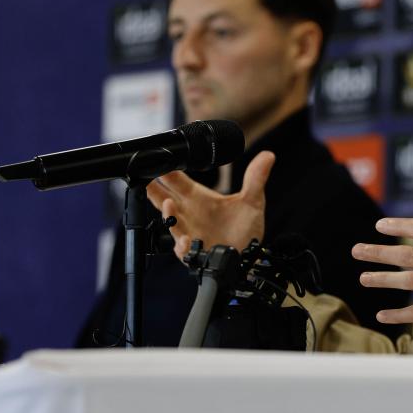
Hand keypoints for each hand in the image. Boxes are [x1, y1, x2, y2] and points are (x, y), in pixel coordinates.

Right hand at [147, 151, 275, 260]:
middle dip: (154, 189)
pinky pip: (183, 250)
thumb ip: (256, 178)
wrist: (249, 256)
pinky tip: (186, 241)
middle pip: (164, 198)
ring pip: (171, 223)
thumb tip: (268, 155)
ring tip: (168, 204)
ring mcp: (188, 233)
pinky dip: (183, 245)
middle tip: (144, 177)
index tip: (161, 157)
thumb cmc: (244, 228)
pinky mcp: (193, 252)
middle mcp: (188, 214)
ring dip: (168, 214)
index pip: (177, 180)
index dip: (167, 170)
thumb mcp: (252, 201)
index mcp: (197, 198)